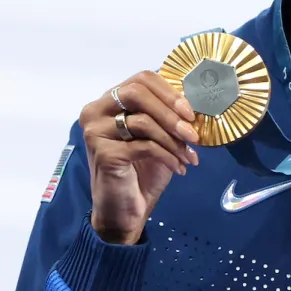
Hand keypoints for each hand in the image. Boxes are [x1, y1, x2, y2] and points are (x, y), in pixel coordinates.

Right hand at [80, 71, 199, 244]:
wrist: (126, 211)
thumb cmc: (142, 173)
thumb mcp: (158, 138)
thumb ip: (167, 116)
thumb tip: (195, 102)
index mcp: (109, 101)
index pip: (141, 79)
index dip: (169, 92)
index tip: (191, 113)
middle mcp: (96, 111)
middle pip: (137, 92)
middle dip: (171, 112)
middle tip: (192, 133)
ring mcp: (96, 131)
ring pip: (142, 120)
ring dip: (173, 140)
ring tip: (189, 156)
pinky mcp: (103, 152)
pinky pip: (144, 145)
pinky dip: (168, 156)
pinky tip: (179, 168)